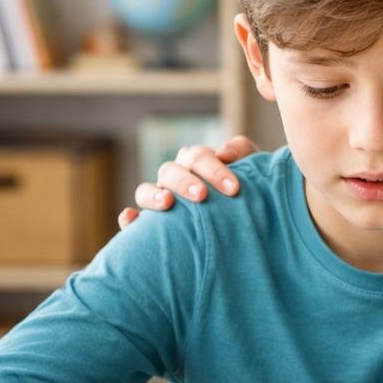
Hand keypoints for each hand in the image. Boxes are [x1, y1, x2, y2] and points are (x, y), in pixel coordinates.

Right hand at [117, 135, 259, 229]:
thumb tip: (225, 153)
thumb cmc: (248, 196)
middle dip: (185, 181)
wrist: (249, 230)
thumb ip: (245, 154)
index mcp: (196, 164)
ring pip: (144, 190)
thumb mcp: (254, 174)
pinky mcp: (147, 226)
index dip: (214, 169)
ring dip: (152, 194)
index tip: (233, 189)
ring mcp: (158, 200)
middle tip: (203, 196)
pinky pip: (131, 220)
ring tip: (166, 203)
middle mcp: (174, 179)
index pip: (197, 158)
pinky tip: (131, 219)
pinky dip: (128, 218)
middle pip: (170, 171)